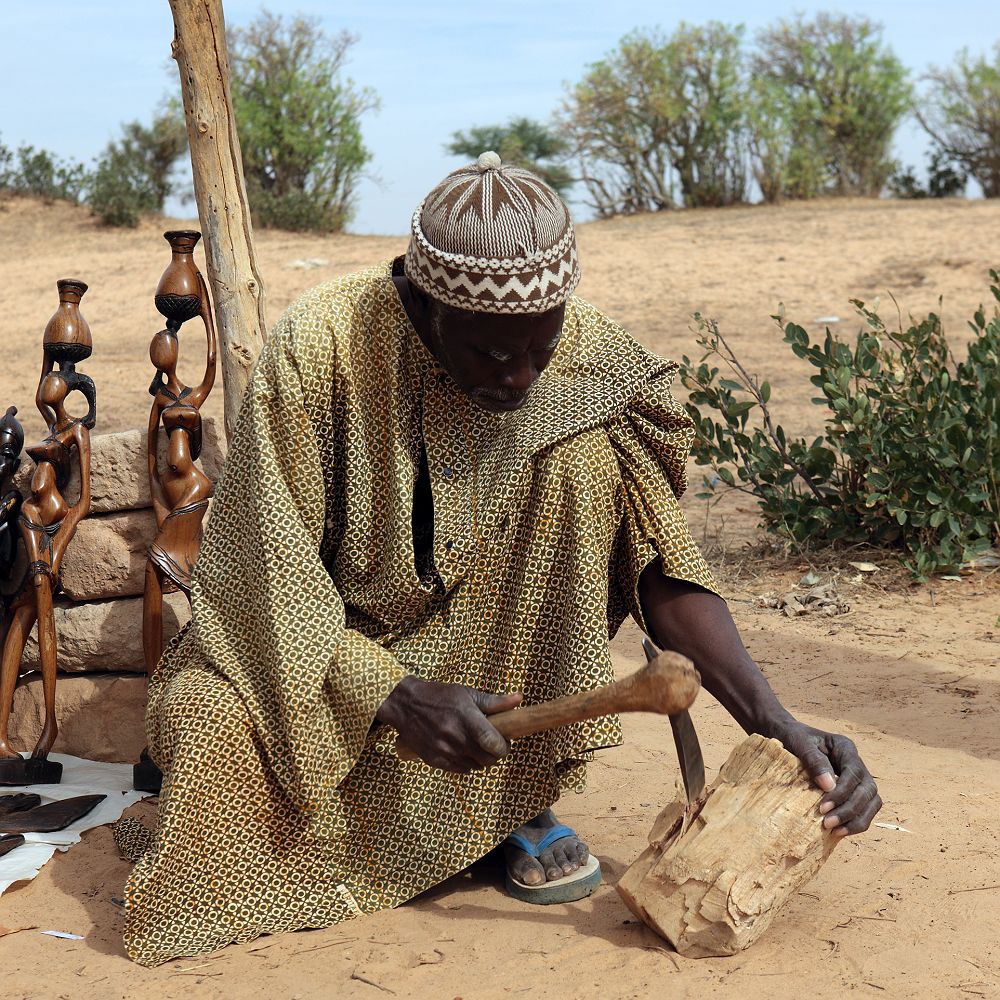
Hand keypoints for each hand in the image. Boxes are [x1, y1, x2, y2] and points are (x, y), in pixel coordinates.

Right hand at [377, 675, 521, 772]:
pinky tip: (463, 749)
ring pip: (476, 767)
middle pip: (488, 760)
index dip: (504, 747)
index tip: (505, 741)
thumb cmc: (440, 696)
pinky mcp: (435, 761)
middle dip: (495, 754)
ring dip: (481, 759)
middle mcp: (456, 737)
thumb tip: (520, 698)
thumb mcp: (467, 694)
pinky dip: (467, 763)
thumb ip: (495, 702)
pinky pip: (461, 770)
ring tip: (476, 744)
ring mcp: (444, 751)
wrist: (406, 705)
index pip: (493, 744)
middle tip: (493, 743)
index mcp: (467, 719)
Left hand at [774, 721, 881, 836]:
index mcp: (845, 748)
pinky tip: (838, 832)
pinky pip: (865, 809)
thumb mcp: (800, 743)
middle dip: (850, 810)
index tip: (822, 808)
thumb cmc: (792, 738)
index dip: (842, 793)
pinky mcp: (852, 791)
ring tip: (834, 830)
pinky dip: (856, 822)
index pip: (854, 773)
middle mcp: (856, 763)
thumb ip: (814, 761)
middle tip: (827, 823)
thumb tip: (829, 786)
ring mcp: (857, 778)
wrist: (786, 736)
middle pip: (868, 790)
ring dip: (856, 819)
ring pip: (872, 802)